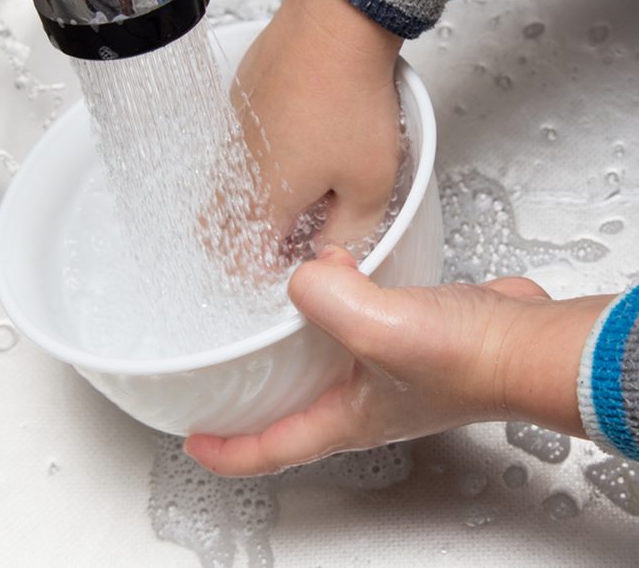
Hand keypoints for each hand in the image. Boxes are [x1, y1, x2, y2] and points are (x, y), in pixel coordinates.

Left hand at [185, 246, 612, 475]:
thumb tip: (303, 278)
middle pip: (287, 408)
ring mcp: (381, 370)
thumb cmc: (474, 360)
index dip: (226, 450)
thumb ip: (332, 301)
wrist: (527, 339)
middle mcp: (359, 400)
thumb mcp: (385, 330)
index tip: (193, 439)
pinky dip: (332, 301)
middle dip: (250, 394)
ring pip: (316, 361)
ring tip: (266, 309)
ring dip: (290, 338)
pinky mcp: (401, 337)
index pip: (270, 450)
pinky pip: (349, 322)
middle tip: (218, 373)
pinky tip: (331, 272)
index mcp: (345, 419)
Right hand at [232, 0, 403, 246]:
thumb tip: (332, 252)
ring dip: (258, 199)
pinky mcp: (238, 102)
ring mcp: (232, 132)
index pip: (240, 261)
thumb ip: (349, 234)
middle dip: (250, 240)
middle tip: (292, 230)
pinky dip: (259, 161)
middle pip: (218, 228)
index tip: (294, 260)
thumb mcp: (370, 184)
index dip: (266, 272)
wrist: (336, 22)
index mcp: (264, 200)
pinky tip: (298, 139)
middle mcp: (236, 169)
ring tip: (306, 180)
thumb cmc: (351, 99)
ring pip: (229, 187)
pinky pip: (238, 148)